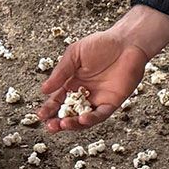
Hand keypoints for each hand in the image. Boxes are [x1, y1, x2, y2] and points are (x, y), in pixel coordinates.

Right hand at [37, 5, 168, 132]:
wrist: (127, 43)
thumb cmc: (101, 44)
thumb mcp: (74, 55)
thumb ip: (61, 72)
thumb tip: (44, 90)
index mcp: (73, 82)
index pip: (58, 99)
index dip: (49, 108)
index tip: (41, 115)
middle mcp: (84, 94)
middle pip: (69, 113)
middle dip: (58, 121)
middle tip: (50, 126)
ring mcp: (97, 100)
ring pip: (83, 118)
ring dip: (73, 124)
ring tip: (63, 124)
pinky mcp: (112, 103)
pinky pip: (100, 115)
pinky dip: (91, 119)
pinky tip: (82, 119)